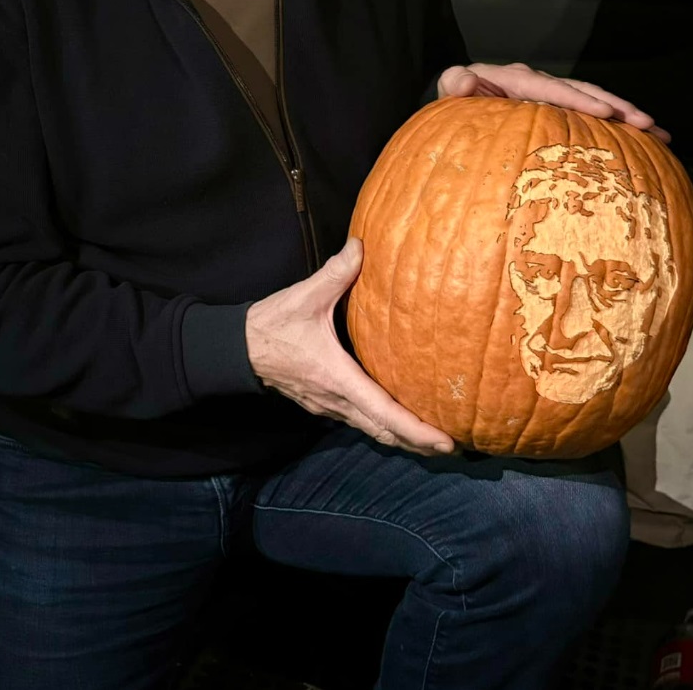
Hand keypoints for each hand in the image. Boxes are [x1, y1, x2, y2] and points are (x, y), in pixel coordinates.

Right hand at [246, 238, 455, 456]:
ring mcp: (329, 406)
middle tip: (453, 446)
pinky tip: (398, 418)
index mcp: (337, 377)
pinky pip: (360, 421)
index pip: (383, 412)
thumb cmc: (273, 324)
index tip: (444, 442)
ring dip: (402, 438)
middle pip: (383, 432)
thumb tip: (361, 246)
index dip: (415, 431)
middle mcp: (336, 400)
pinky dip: (384, 426)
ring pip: (372, 430)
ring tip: (433, 439)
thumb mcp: (304, 296)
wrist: (239, 349)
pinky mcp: (324, 404)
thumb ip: (335, 273)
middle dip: (418, 443)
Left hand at [436, 61, 670, 143]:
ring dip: (627, 116)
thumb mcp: (451, 93)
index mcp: (514, 79)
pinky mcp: (559, 110)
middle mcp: (538, 82)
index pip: (549, 87)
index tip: (606, 110)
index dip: (579, 98)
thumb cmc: (456, 104)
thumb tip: (466, 78)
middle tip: (647, 123)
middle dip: (617, 106)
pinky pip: (590, 116)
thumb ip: (454, 85)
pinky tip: (645, 144)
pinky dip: (617, 127)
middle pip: (582, 92)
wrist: (461, 109)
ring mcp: (550, 95)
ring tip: (657, 132)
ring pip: (594, 101)